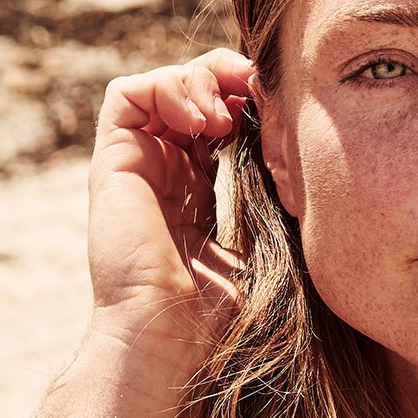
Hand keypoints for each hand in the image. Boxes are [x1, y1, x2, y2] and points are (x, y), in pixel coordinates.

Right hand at [85, 52, 254, 360]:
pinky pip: (128, 93)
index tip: (282, 112)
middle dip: (229, 79)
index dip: (250, 102)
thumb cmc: (218, 312)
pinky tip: (202, 121)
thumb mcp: (261, 242)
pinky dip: (168, 88)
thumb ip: (272, 195)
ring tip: (226, 116)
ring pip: (162, 84)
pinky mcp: (113, 161)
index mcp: (194, 193)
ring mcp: (135, 165)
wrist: (169, 338)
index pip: (221, 120)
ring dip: (201, 81)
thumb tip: (305, 151)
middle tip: (258, 95)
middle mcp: (160, 173)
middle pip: (193, 93)